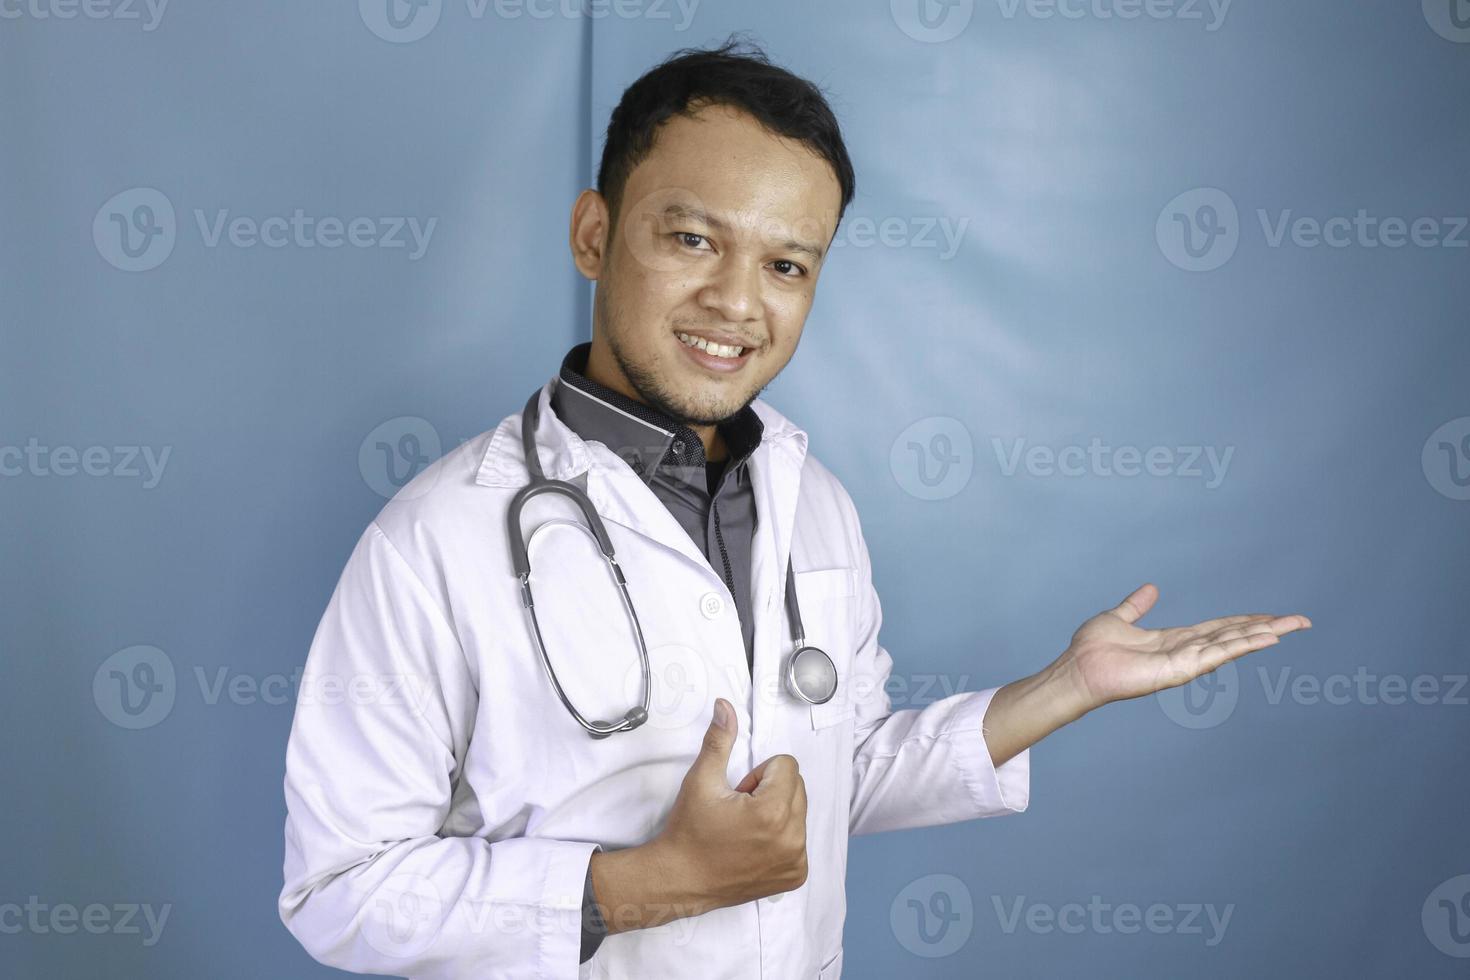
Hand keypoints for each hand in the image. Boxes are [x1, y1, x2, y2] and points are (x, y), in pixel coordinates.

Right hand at [652, 698, 807, 912]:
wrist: (681, 880)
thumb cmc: (690, 831)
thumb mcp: (701, 780)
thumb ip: (719, 740)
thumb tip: (725, 706)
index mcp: (773, 812)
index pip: (787, 765)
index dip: (758, 774)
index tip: (738, 794)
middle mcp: (791, 839)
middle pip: (797, 786)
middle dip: (771, 790)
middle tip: (740, 810)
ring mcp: (796, 860)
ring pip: (800, 811)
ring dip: (777, 812)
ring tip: (745, 828)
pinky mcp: (795, 874)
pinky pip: (800, 838)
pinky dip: (781, 836)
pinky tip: (754, 846)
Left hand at [1054, 583, 1311, 712]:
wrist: (1077, 669)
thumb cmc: (1092, 649)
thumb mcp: (1119, 617)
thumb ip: (1137, 605)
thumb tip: (1152, 588)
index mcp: (1174, 639)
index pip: (1219, 628)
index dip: (1245, 621)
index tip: (1272, 616)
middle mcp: (1185, 651)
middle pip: (1234, 635)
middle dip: (1267, 627)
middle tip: (1300, 620)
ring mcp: (1185, 662)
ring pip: (1232, 643)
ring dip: (1263, 634)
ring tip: (1292, 626)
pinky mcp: (1180, 670)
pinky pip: (1217, 654)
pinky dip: (1242, 645)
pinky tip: (1266, 638)